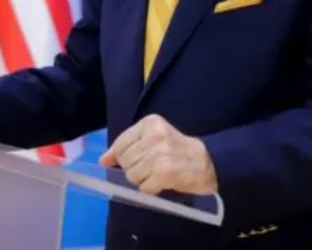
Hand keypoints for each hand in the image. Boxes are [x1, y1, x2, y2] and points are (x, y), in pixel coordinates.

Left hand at [99, 114, 217, 195]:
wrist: (208, 162)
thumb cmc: (176, 149)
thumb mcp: (152, 139)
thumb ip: (127, 146)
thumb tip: (103, 160)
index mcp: (150, 123)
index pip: (120, 144)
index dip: (119, 157)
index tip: (131, 161)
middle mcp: (155, 135)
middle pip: (125, 161)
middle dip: (134, 169)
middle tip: (151, 167)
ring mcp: (160, 154)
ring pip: (132, 175)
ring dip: (143, 180)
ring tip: (157, 173)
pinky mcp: (166, 172)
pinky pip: (144, 187)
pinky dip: (151, 188)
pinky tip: (163, 181)